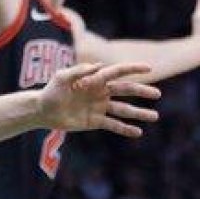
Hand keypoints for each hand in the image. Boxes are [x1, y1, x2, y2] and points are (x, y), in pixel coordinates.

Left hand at [38, 62, 160, 138]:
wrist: (42, 111)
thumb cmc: (51, 91)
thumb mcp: (61, 78)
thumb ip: (79, 71)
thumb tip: (99, 66)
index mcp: (95, 79)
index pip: (118, 72)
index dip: (133, 69)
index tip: (149, 69)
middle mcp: (101, 92)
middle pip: (126, 90)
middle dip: (142, 92)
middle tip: (157, 94)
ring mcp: (100, 107)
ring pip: (124, 109)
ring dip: (139, 113)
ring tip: (154, 116)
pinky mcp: (95, 121)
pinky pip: (113, 124)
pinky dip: (126, 129)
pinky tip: (138, 132)